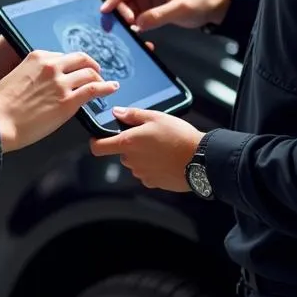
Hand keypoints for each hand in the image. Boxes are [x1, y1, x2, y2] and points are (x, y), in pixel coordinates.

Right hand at [0, 51, 119, 153]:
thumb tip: (42, 78)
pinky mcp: (68, 101)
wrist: (0, 122)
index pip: (62, 56)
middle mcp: (52, 66)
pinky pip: (94, 89)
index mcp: (38, 57)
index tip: (76, 70)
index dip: (72, 64)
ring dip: (100, 77)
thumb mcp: (15, 75)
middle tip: (96, 71)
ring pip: (90, 72)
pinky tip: (112, 88)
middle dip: (91, 64)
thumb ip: (32, 71)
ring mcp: (61, 83)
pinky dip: (106, 87)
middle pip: (80, 59)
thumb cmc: (2, 104)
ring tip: (105, 83)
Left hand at [89, 108, 203, 191]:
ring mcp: (141, 173)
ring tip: (162, 147)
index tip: (99, 138)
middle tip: (148, 136)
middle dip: (130, 146)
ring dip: (142, 156)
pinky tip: (166, 159)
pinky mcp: (153, 183)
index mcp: (128, 142)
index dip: (96, 142)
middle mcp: (131, 160)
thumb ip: (133, 115)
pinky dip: (152, 166)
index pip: (98, 147)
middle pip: (121, 153)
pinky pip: (146, 173)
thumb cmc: (179, 136)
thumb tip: (117, 113)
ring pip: (135, 163)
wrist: (201, 159)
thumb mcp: (156, 117)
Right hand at [100, 0, 232, 31]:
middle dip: (118, 8)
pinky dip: (132, 21)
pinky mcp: (149, 2)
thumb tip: (138, 24)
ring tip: (132, 29)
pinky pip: (133, 11)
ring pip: (124, 2)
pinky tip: (137, 30)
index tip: (107, 11)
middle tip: (123, 24)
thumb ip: (158, 16)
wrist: (218, 4)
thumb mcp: (182, 8)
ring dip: (124, 16)